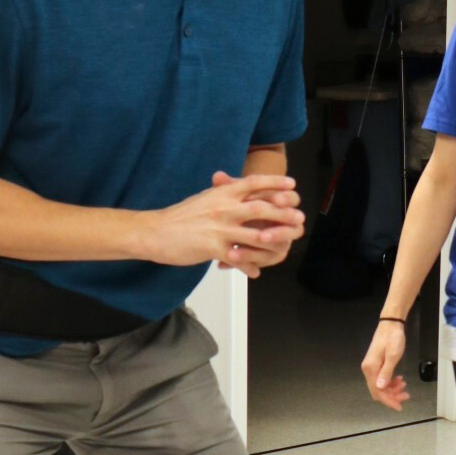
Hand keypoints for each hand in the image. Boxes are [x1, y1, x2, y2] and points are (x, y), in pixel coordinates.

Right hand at [144, 172, 303, 268]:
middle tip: (299, 217)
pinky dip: (249, 266)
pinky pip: (239, 258)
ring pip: (257, 235)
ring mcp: (221, 229)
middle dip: (284, 213)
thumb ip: (222, 193)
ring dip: (275, 240)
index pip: (254, 183)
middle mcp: (224, 208)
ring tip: (287, 244)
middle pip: (262, 208)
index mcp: (222, 193)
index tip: (292, 185)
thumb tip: (234, 185)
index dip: (275, 182)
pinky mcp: (214, 248)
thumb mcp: (204, 198)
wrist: (155, 231)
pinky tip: (256, 272)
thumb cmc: (179, 216)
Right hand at [361, 320, 408, 410]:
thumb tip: (381, 388)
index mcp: (371, 368)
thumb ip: (386, 372)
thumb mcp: (392, 355)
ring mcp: (371, 367)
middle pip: (378, 390)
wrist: (391, 324)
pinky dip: (390, 382)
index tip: (399, 407)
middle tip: (406, 395)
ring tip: (404, 386)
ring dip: (392, 389)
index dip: (388, 401)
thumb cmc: (393, 338)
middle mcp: (368, 369)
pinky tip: (399, 380)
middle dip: (392, 396)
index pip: (377, 391)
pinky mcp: (376, 364)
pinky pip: (382, 379)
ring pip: (380, 385)